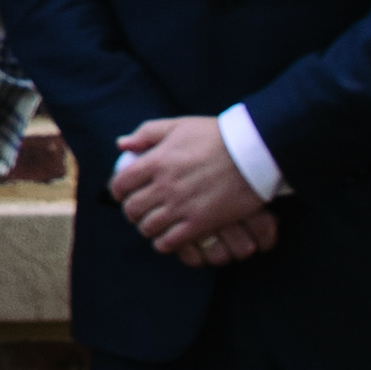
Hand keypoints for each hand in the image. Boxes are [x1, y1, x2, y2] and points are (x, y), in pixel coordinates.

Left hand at [112, 115, 278, 267]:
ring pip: (148, 227)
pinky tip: (168, 238)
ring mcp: (181, 206)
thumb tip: (121, 144)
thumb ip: (147, 133)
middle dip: (131, 211)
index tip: (123, 193)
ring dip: (147, 227)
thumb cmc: (216, 136)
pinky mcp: (200, 223)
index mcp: (156, 161)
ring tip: (155, 224)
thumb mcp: (178, 126)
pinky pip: (170, 242)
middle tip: (139, 211)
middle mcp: (164, 186)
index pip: (121, 183)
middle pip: (132, 209)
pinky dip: (164, 243)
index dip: (118, 191)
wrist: (252, 152)